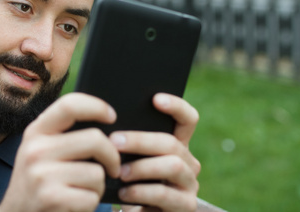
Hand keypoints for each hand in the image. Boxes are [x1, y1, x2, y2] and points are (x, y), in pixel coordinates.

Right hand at [0, 93, 120, 211]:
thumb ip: (64, 134)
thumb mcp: (40, 150)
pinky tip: (76, 204)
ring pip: (97, 173)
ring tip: (83, 189)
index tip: (112, 116)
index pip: (70, 105)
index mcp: (36, 131)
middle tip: (113, 167)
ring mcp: (42, 175)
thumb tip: (107, 126)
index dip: (96, 106)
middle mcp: (36, 150)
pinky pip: (92, 196)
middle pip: (95, 139)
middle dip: (112, 156)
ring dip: (98, 186)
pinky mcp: (51, 198)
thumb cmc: (38, 181)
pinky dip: (91, 203)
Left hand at [111, 93, 200, 211]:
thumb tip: (109, 125)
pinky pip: (165, 194)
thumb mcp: (131, 162)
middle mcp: (189, 163)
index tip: (155, 99)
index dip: (176, 106)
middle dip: (141, 140)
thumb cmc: (131, 184)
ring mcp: (190, 185)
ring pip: (173, 166)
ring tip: (119, 172)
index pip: (188, 120)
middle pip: (172, 143)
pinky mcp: (186, 206)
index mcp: (177, 146)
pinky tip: (124, 192)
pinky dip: (141, 191)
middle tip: (114, 141)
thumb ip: (129, 144)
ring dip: (142, 167)